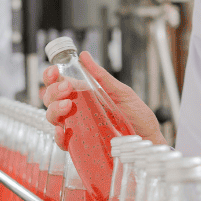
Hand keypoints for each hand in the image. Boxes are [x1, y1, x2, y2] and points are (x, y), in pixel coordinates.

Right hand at [42, 51, 165, 149]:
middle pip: (51, 99)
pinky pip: (62, 142)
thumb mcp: (121, 92)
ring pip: (52, 117)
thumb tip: (85, 56)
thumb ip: (102, 76)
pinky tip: (63, 130)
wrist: (149, 139)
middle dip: (53, 91)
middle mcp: (78, 110)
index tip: (54, 71)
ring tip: (68, 105)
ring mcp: (78, 127)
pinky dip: (59, 136)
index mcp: (85, 95)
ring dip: (54, 109)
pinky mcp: (81, 144)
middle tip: (66, 88)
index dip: (51, 76)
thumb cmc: (138, 117)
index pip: (59, 83)